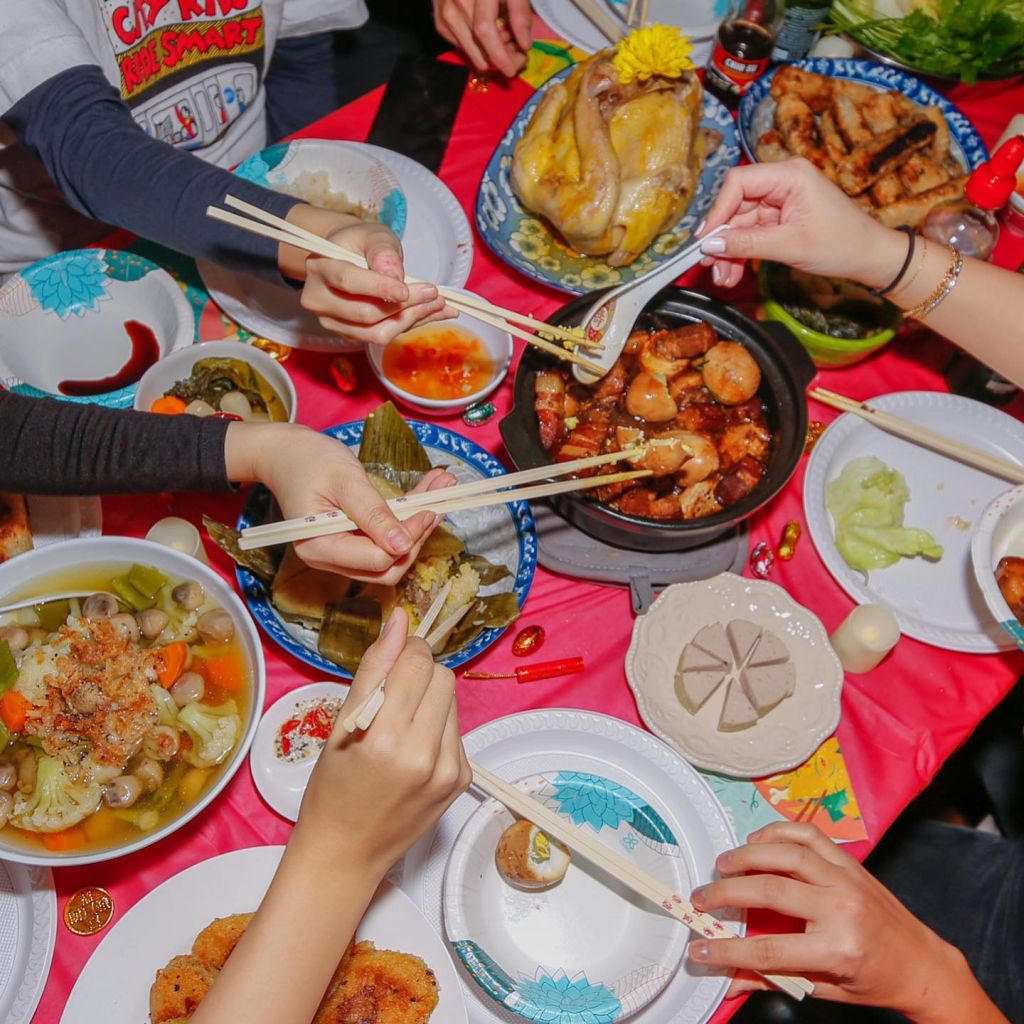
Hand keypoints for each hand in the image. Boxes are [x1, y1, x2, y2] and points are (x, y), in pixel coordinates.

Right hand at [226, 423, 455, 583]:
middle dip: (417, 537)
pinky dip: (408, 518)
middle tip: (439, 503)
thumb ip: (373, 514)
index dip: (407, 539)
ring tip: (442, 489)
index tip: (429, 510)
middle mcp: (331, 559)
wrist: (286, 454)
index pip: (376, 559)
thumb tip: (402, 545)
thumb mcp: (345, 481)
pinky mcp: (353, 542)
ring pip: (391, 554)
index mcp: (320, 548)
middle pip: (387, 566)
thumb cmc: (309, 461)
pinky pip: (385, 539)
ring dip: (419, 525)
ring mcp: (342, 553)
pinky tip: (428, 491)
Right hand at [280, 204, 453, 345]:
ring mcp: (332, 322)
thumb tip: (395, 277)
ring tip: (439, 306)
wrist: (347, 258)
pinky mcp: (349, 334)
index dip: (379, 288)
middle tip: (435, 295)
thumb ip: (383, 251)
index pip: (348, 282)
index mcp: (320, 268)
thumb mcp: (373, 235)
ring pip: (375, 333)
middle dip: (405, 306)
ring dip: (411, 320)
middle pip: (365, 313)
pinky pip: (382, 336)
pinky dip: (409, 326)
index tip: (406, 291)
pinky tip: (430, 314)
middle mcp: (319, 299)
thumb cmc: (359, 244)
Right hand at [293, 609, 470, 876]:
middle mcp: (425, 755)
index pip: (418, 663)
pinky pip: (456, 729)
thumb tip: (400, 620)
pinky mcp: (462, 779)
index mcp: (387, 739)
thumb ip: (374, 668)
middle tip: (393, 696)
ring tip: (401, 725)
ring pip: (452, 700)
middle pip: (442, 676)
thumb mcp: (341, 725)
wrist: (347, 852)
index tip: (391, 664)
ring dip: (429, 700)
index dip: (405, 652)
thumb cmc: (333, 789)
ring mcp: (449, 770)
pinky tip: (413, 748)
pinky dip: (437, 727)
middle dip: (419, 675)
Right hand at [432, 0, 532, 76]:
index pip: (484, 30)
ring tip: (504, 40)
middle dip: (499, 58)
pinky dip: (477, 48)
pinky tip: (488, 36)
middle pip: (477, 45)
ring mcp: (444, 13)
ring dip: (489, 55)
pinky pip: (461, 46)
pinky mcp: (440, 22)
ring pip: (469, 51)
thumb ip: (520, 12)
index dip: (499, 54)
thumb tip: (524, 45)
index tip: (512, 69)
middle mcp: (456, 2)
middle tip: (516, 53)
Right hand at [687, 823, 974, 1019]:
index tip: (699, 946)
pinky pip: (809, 835)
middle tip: (701, 898)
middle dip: (726, 893)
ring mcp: (847, 880)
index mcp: (836, 950)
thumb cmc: (872, 980)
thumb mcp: (823, 989)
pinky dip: (778, 832)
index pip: (767, 949)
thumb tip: (728, 981)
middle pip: (769, 892)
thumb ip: (772, 979)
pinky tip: (757, 843)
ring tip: (722, 864)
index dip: (727, 950)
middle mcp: (841, 909)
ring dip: (747, 855)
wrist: (921, 964)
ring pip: (787, 853)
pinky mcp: (850, 862)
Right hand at [697, 158, 907, 289]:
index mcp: (790, 174)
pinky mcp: (779, 217)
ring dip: (729, 251)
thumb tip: (710, 245)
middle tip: (709, 265)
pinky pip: (750, 233)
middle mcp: (782, 181)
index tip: (706, 240)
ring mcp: (780, 200)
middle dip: (722, 239)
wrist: (868, 256)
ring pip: (740, 224)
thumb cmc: (841, 244)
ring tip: (722, 277)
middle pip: (735, 205)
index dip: (718, 210)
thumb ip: (747, 243)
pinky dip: (740, 253)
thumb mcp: (790, 245)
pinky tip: (732, 273)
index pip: (739, 182)